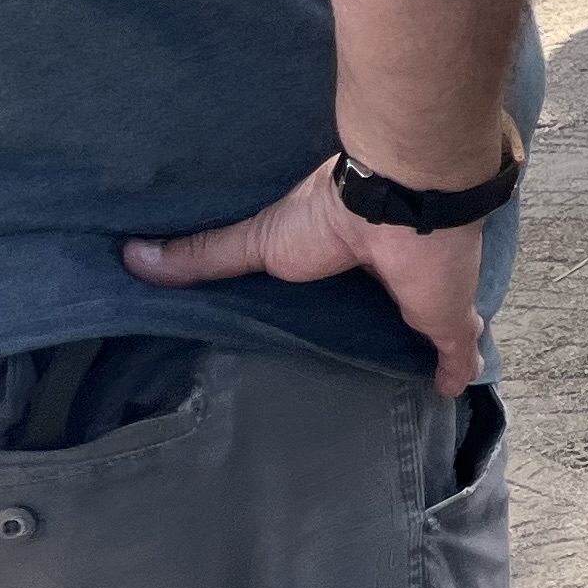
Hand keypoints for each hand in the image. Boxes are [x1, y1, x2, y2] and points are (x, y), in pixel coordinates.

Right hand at [122, 155, 492, 392]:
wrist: (401, 200)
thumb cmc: (327, 216)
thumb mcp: (257, 242)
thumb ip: (204, 256)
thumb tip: (128, 258)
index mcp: (345, 258)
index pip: (341, 289)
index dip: (335, 305)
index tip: (322, 326)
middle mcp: (388, 279)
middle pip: (385, 312)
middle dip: (381, 330)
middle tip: (363, 366)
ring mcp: (423, 300)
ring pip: (427, 328)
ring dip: (421, 345)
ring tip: (405, 380)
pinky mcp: (450, 318)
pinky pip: (459, 350)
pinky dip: (458, 367)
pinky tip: (453, 387)